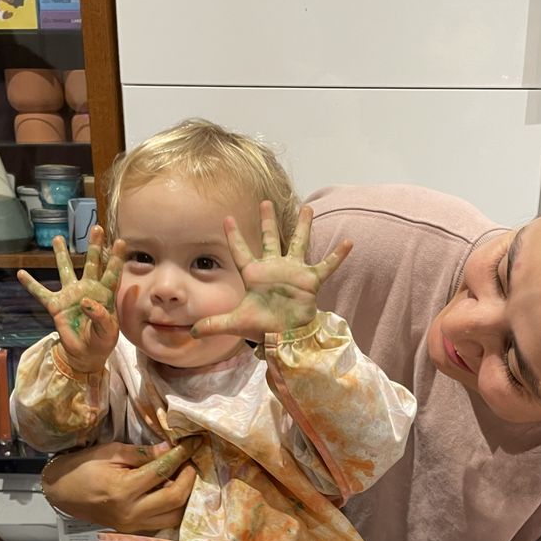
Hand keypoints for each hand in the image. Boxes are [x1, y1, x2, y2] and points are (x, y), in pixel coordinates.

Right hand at [17, 225, 125, 373]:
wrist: (86, 354)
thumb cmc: (101, 342)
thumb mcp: (107, 332)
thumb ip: (100, 317)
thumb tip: (86, 301)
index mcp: (105, 296)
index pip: (112, 274)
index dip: (116, 259)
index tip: (120, 241)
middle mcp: (88, 290)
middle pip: (91, 264)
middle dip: (94, 247)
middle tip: (96, 228)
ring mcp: (71, 295)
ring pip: (65, 270)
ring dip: (61, 254)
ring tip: (57, 238)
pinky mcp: (56, 305)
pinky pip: (41, 293)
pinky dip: (31, 284)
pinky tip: (21, 273)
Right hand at [41, 438, 200, 531]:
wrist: (62, 492)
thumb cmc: (82, 468)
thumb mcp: (110, 452)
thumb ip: (142, 453)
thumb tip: (169, 449)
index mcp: (123, 489)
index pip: (162, 472)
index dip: (181, 456)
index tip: (193, 444)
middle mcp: (131, 512)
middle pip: (175, 498)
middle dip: (189, 477)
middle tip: (190, 461)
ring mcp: (132, 524)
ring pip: (174, 515)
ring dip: (185, 495)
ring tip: (183, 475)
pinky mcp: (133, 529)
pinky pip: (163, 521)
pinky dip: (173, 507)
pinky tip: (173, 490)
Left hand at [191, 201, 351, 341]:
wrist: (285, 337)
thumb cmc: (262, 328)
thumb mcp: (235, 324)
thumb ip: (213, 324)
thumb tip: (191, 332)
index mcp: (254, 275)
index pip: (240, 252)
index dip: (234, 236)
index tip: (227, 218)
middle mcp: (274, 269)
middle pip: (269, 240)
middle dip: (267, 221)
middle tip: (266, 202)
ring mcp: (293, 273)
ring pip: (298, 244)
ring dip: (303, 227)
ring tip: (308, 208)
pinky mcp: (310, 281)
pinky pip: (326, 266)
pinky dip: (337, 256)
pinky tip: (349, 243)